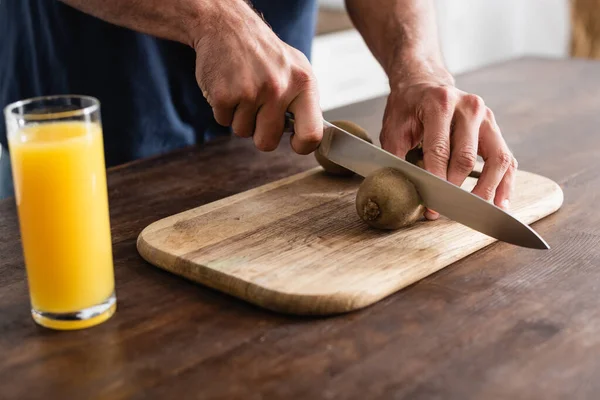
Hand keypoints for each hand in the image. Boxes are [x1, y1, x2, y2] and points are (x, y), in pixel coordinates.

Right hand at [191, 1, 322, 153]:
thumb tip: (312, 135)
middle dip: (260, 132)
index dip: (302, 146)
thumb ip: (305, 103)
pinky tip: (229, 87)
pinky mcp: (225, 94)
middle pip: (268, 142)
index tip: (295, 143)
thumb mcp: (297, 70)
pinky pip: (223, 121)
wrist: (228, 27)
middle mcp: (279, 88)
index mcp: (303, 84)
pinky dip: (223, 109)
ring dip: (240, 117)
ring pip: (243, 132)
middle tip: (258, 109)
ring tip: (243, 90)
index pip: (312, 134)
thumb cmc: (265, 52)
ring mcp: (251, 92)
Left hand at [381, 72, 516, 219]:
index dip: (435, 180)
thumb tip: (402, 190)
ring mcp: (486, 117)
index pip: (440, 150)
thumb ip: (395, 157)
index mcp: (440, 103)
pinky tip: (500, 202)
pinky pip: (507, 159)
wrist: (423, 84)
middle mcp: (468, 107)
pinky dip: (505, 182)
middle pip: (466, 157)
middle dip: (456, 189)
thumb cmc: (407, 109)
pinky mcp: (494, 129)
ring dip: (488, 189)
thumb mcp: (393, 129)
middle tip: (445, 211)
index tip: (431, 206)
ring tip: (478, 211)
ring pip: (497, 159)